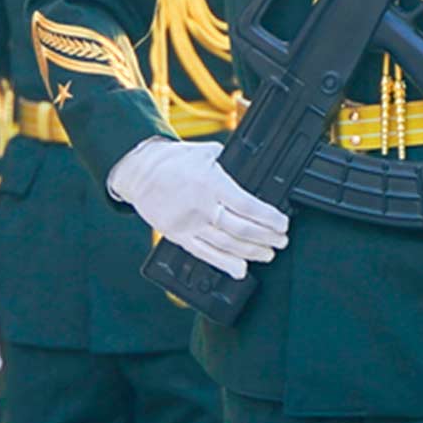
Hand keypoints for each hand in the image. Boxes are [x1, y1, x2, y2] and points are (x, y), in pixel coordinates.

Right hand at [107, 137, 288, 278]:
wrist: (139, 172)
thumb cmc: (173, 161)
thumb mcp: (207, 152)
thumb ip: (231, 165)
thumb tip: (253, 176)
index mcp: (211, 184)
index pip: (248, 206)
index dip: (269, 219)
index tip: (283, 224)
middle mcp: (202, 207)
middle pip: (241, 230)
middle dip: (266, 238)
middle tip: (281, 241)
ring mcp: (189, 225)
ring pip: (226, 245)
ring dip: (251, 253)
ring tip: (267, 254)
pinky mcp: (179, 237)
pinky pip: (204, 255)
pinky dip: (224, 264)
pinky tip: (240, 270)